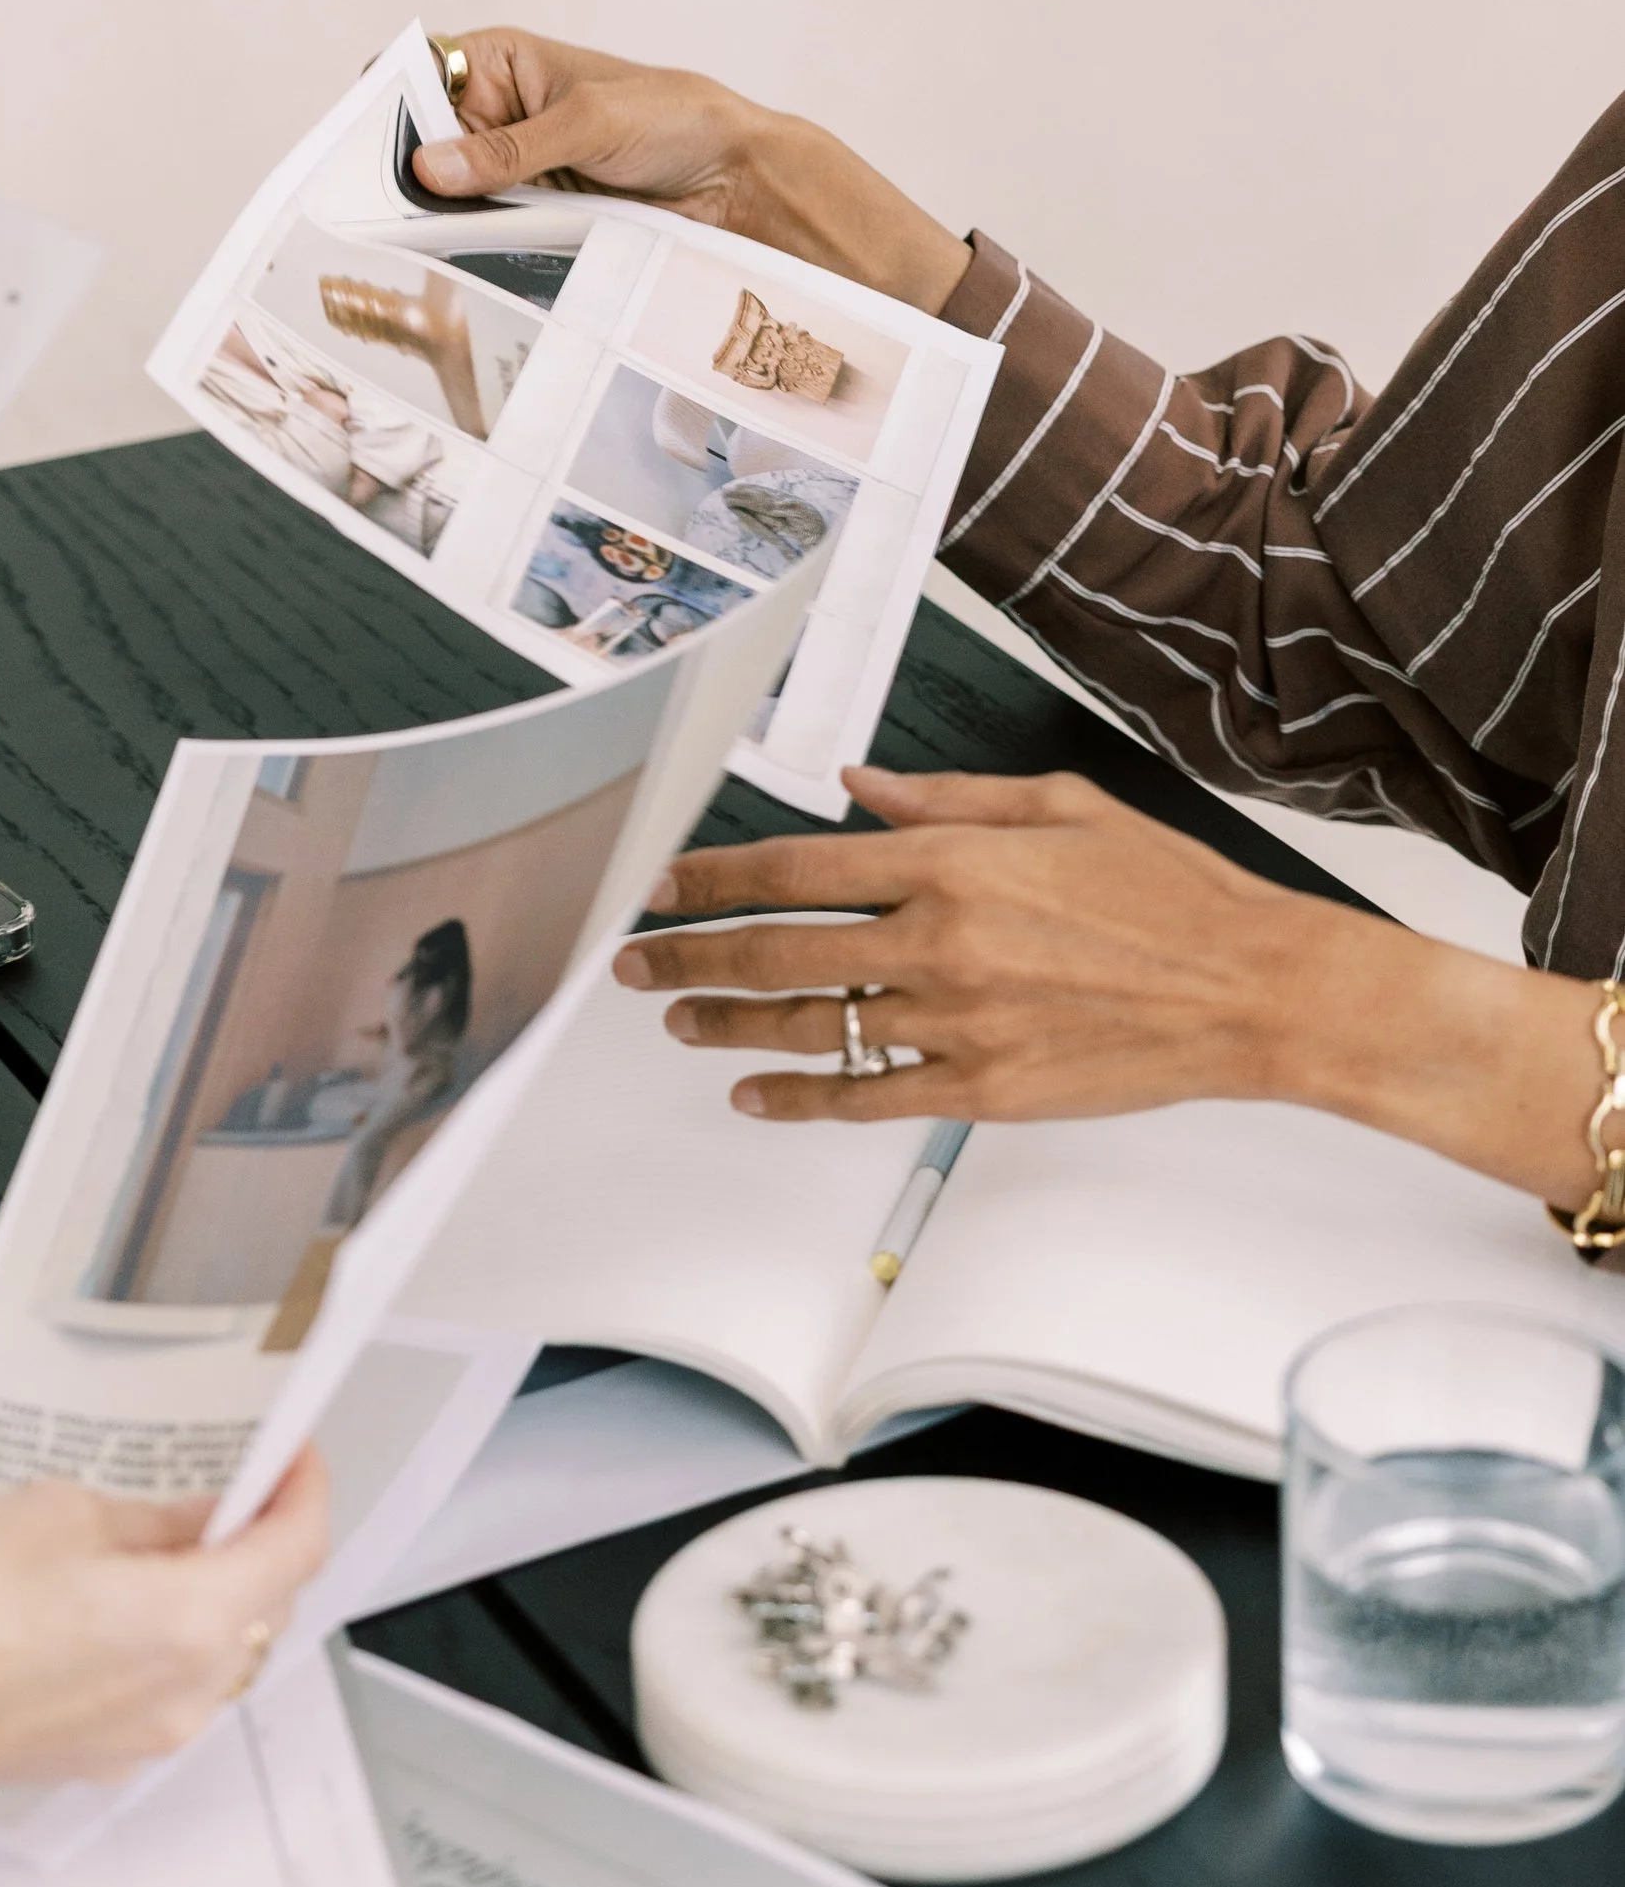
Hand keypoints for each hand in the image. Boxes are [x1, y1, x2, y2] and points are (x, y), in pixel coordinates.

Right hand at [0, 1452, 330, 1802]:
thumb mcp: (60, 1515)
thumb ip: (151, 1519)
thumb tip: (197, 1519)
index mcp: (191, 1623)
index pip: (294, 1550)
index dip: (302, 1491)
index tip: (290, 1457)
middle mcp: (183, 1694)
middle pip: (264, 1607)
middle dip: (256, 1541)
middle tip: (225, 1484)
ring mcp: (142, 1737)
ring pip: (215, 1655)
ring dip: (209, 1596)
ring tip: (157, 1536)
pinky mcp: (95, 1757)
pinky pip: (160, 1690)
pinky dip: (159, 1641)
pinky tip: (106, 1597)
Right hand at [409, 25, 971, 315]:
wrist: (734, 178)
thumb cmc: (673, 118)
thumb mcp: (586, 123)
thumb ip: (506, 150)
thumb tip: (429, 170)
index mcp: (502, 62)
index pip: (417, 74)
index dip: (386, 110)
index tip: (365, 156)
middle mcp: (498, 113)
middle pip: (423, 145)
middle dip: (408, 178)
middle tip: (388, 218)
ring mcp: (512, 170)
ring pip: (450, 197)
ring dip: (441, 220)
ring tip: (424, 247)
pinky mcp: (533, 216)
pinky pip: (487, 233)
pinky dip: (477, 247)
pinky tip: (464, 262)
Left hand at [614, 765, 1322, 1124]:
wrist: (1250, 990)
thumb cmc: (1170, 897)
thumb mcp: (1059, 808)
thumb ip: (946, 801)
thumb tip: (861, 787)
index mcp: (953, 864)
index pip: (793, 869)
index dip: (710, 879)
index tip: (663, 885)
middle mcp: (938, 943)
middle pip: (773, 952)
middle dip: (687, 956)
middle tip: (635, 961)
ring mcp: (955, 1023)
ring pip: (806, 1028)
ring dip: (727, 1026)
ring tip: (681, 1020)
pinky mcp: (979, 1090)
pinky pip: (865, 1099)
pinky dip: (798, 1099)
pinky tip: (756, 1094)